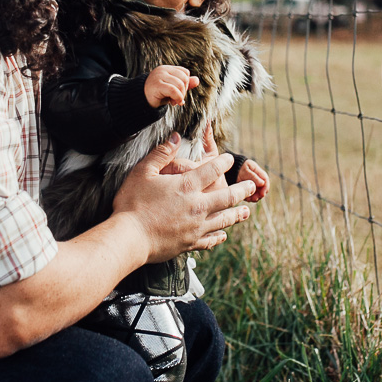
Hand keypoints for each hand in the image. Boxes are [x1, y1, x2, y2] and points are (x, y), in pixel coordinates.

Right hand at [112, 133, 254, 261]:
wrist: (129, 238)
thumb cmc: (132, 204)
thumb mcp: (142, 172)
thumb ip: (161, 154)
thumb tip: (176, 137)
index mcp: (187, 186)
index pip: (212, 170)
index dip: (223, 162)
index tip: (230, 158)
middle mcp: (197, 206)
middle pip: (228, 197)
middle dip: (242, 190)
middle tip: (252, 186)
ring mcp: (196, 227)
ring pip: (224, 219)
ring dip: (237, 214)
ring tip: (246, 212)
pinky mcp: (190, 243)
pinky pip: (211, 239)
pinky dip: (219, 236)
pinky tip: (223, 235)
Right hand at [144, 65, 198, 107]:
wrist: (140, 101)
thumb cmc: (157, 95)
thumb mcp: (173, 89)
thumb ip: (184, 84)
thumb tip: (197, 80)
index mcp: (167, 69)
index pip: (185, 73)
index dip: (186, 84)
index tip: (180, 94)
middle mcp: (163, 70)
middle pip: (184, 78)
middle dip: (184, 91)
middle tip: (177, 100)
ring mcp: (159, 76)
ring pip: (180, 84)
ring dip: (180, 96)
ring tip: (174, 102)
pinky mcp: (157, 84)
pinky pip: (174, 90)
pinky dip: (177, 98)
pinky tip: (173, 103)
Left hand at [237, 160, 269, 201]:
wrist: (227, 169)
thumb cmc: (236, 168)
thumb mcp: (245, 171)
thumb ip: (253, 177)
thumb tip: (262, 184)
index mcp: (257, 171)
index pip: (265, 179)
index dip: (265, 187)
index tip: (262, 194)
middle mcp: (256, 177)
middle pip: (262, 187)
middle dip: (260, 194)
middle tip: (255, 199)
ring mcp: (252, 183)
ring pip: (257, 192)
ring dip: (255, 197)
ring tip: (249, 199)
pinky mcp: (247, 188)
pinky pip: (251, 194)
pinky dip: (250, 198)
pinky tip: (246, 199)